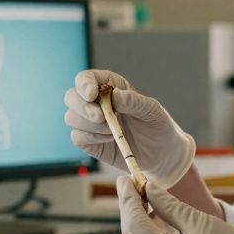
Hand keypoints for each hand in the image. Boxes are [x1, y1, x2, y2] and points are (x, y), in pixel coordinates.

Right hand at [63, 70, 195, 188]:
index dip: (84, 84)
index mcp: (110, 86)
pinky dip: (90, 138)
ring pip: (71, 118)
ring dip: (90, 125)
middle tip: (101, 117)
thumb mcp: (151, 110)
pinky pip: (76, 137)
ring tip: (112, 131)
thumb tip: (114, 96)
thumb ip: (133, 101)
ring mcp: (90, 123)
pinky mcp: (90, 142)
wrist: (162, 154)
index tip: (92, 94)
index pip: (86, 79)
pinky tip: (108, 140)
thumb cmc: (158, 126)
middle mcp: (96, 102)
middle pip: (71, 97)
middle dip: (83, 107)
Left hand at [117, 176, 233, 233]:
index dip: (127, 199)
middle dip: (131, 211)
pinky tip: (159, 221)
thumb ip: (169, 206)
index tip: (125, 179)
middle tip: (133, 186)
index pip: (134, 224)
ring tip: (147, 199)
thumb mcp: (201, 223)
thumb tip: (149, 189)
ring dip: (142, 224)